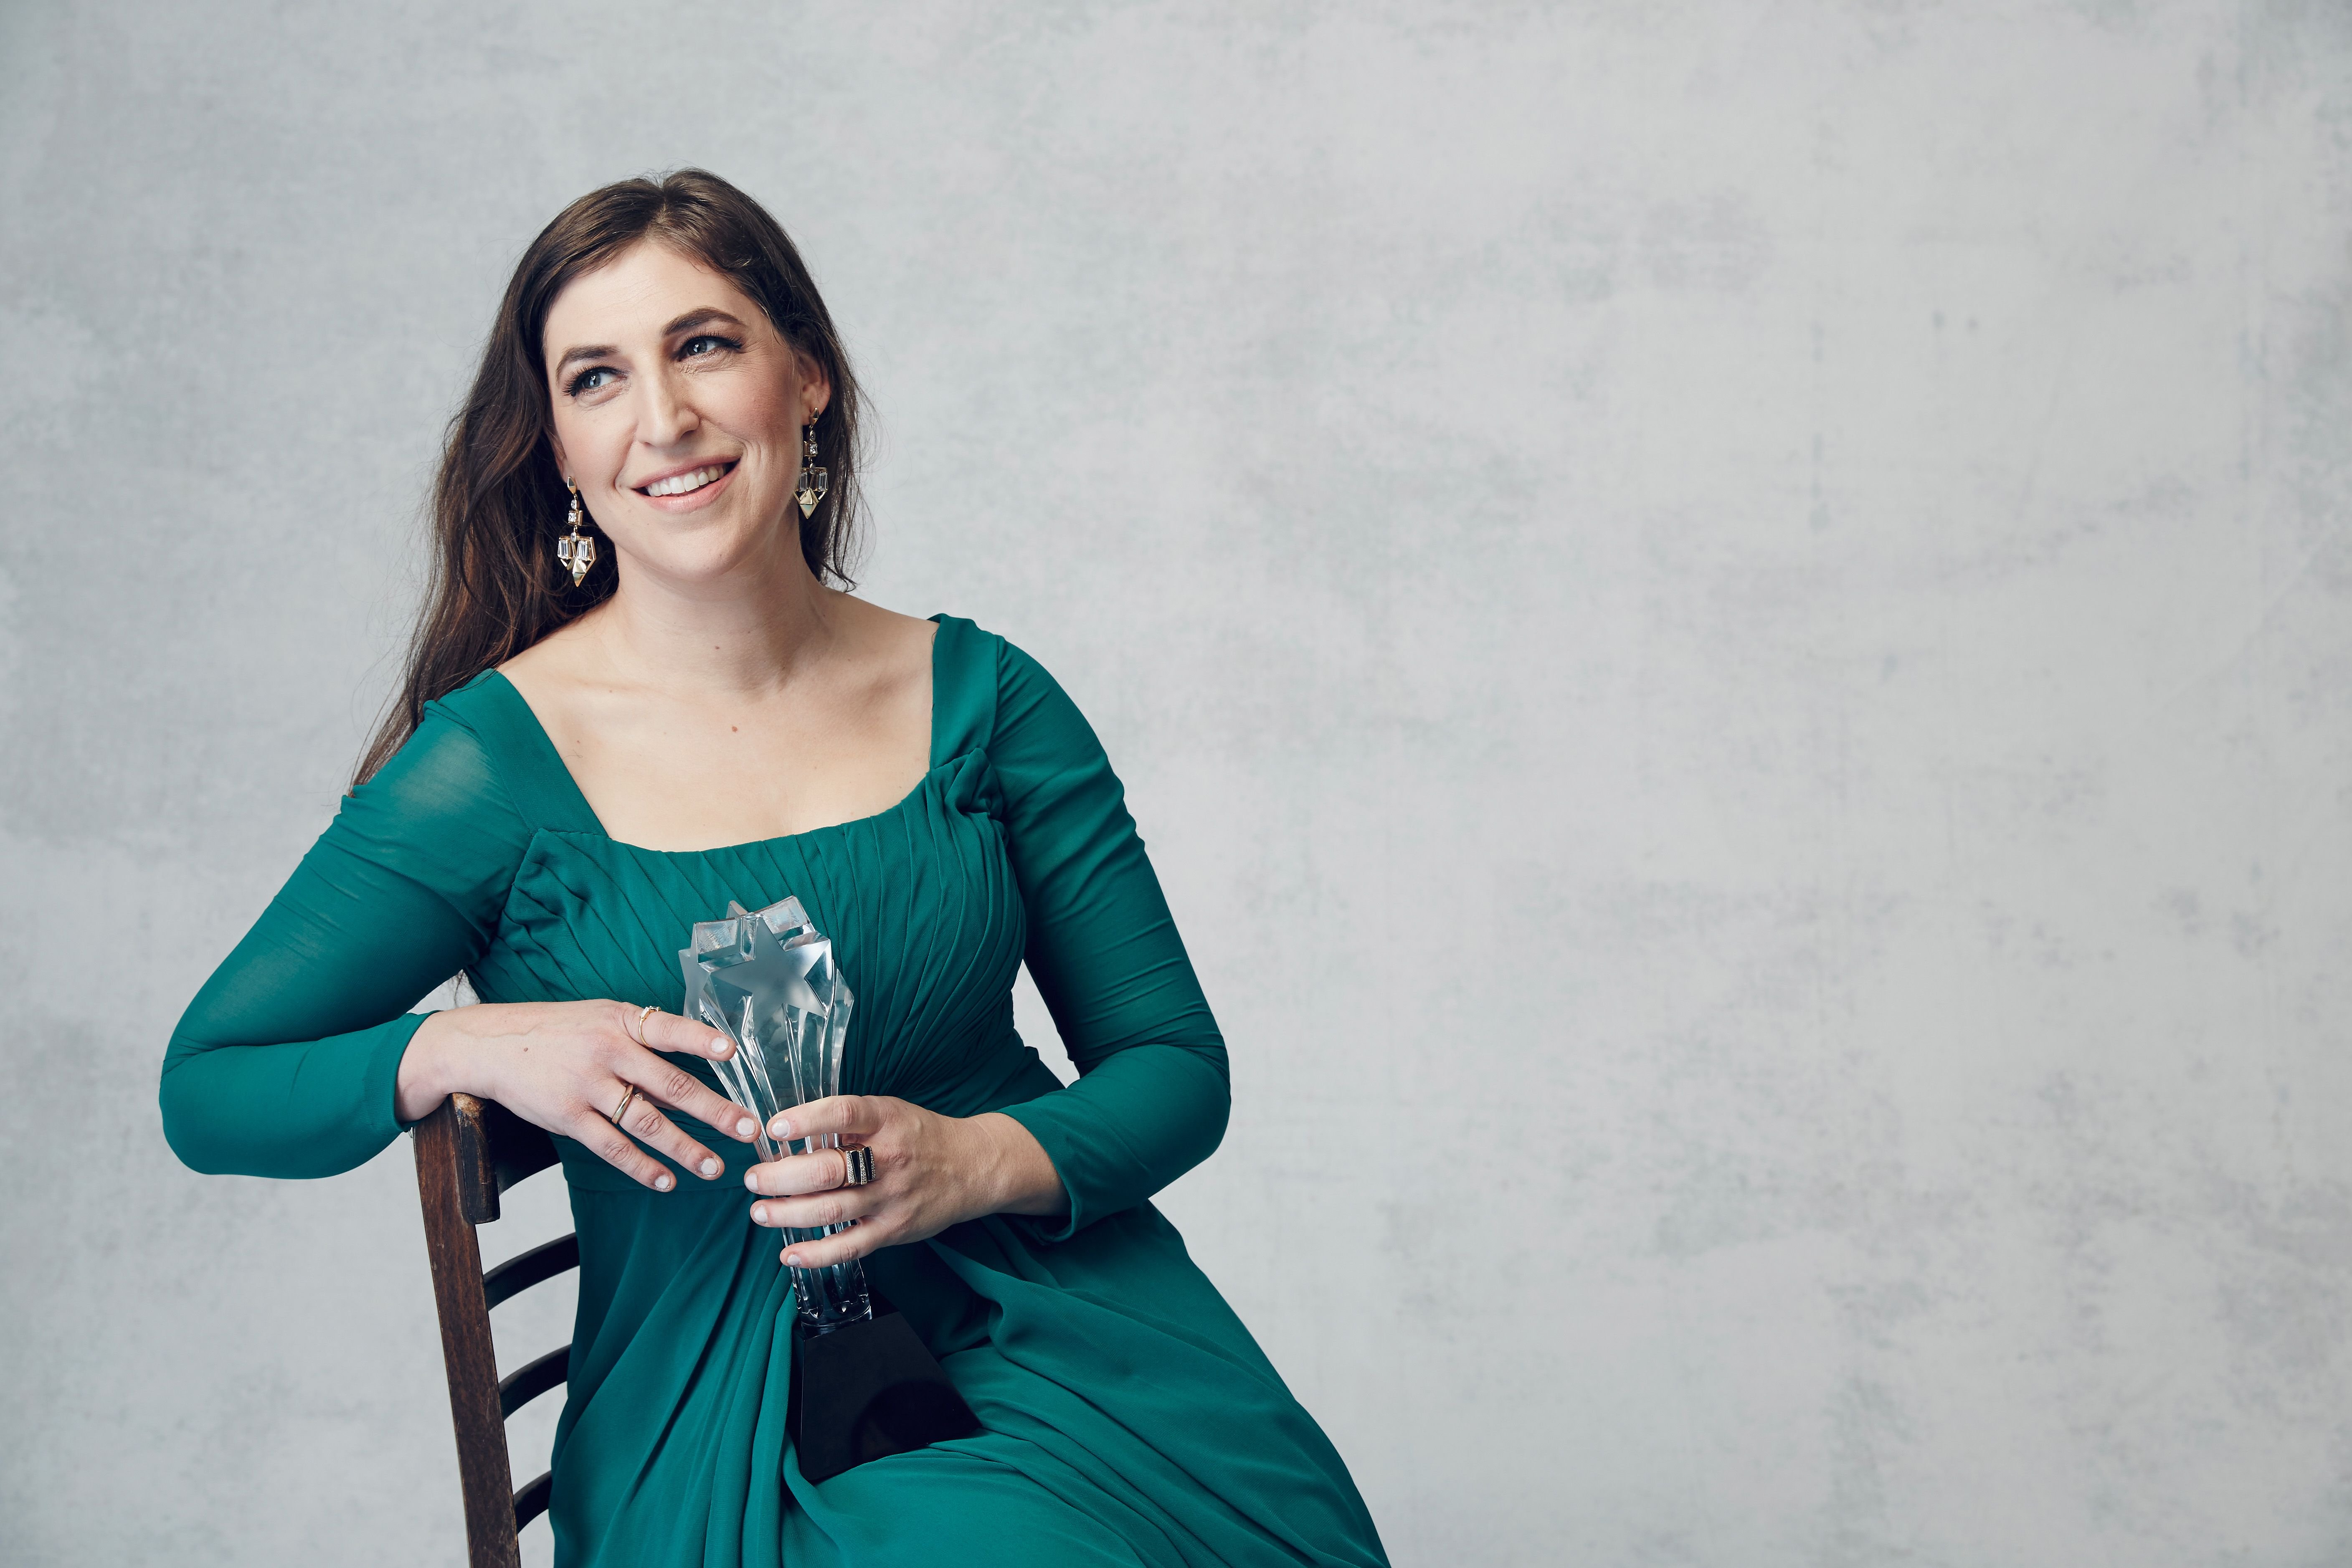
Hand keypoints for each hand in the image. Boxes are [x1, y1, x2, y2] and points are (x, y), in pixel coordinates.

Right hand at [399, 1000, 757, 1191]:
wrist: (492, 1045)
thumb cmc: (559, 1031)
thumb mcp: (602, 1018)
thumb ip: (645, 1039)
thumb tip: (696, 1071)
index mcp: (621, 1021)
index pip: (668, 1028)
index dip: (701, 1039)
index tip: (731, 1051)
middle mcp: (608, 1052)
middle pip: (671, 1085)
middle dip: (714, 1111)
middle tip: (747, 1130)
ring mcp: (587, 1086)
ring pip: (647, 1123)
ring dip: (685, 1148)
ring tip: (714, 1168)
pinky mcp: (567, 1116)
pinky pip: (611, 1147)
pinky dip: (641, 1167)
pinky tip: (665, 1180)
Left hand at [741, 1095, 1062, 1267]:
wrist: (973, 1167)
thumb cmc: (920, 1137)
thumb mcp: (890, 1112)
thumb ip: (847, 1121)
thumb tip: (789, 1132)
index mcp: (887, 1120)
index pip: (844, 1113)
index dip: (806, 1119)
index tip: (773, 1127)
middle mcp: (889, 1158)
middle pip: (827, 1170)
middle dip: (780, 1177)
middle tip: (752, 1178)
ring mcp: (891, 1198)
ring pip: (831, 1210)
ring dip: (787, 1213)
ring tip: (759, 1211)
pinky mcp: (893, 1230)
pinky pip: (850, 1247)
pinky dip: (816, 1255)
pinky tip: (789, 1254)